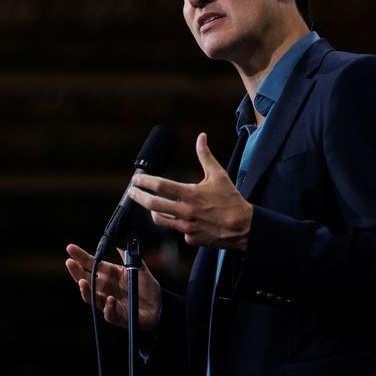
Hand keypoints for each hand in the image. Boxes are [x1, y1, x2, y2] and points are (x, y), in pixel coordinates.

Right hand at [65, 243, 161, 330]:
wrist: (158, 305)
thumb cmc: (146, 286)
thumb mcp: (138, 267)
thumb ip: (128, 254)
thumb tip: (121, 237)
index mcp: (108, 274)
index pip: (91, 264)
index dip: (80, 256)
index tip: (70, 248)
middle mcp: (105, 288)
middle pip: (85, 280)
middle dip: (76, 272)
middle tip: (69, 263)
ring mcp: (108, 302)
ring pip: (91, 298)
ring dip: (86, 291)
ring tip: (82, 282)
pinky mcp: (117, 316)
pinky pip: (109, 313)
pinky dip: (108, 307)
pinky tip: (110, 299)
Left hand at [129, 132, 251, 250]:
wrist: (244, 227)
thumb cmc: (231, 200)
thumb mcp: (219, 175)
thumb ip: (205, 156)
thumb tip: (201, 137)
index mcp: (190, 194)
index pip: (159, 186)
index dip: (144, 181)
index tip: (135, 179)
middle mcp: (185, 212)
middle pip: (152, 205)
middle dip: (138, 197)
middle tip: (132, 192)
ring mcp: (186, 227)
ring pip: (160, 220)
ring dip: (153, 211)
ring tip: (150, 205)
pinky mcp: (191, 238)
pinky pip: (177, 230)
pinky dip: (176, 224)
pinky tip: (180, 219)